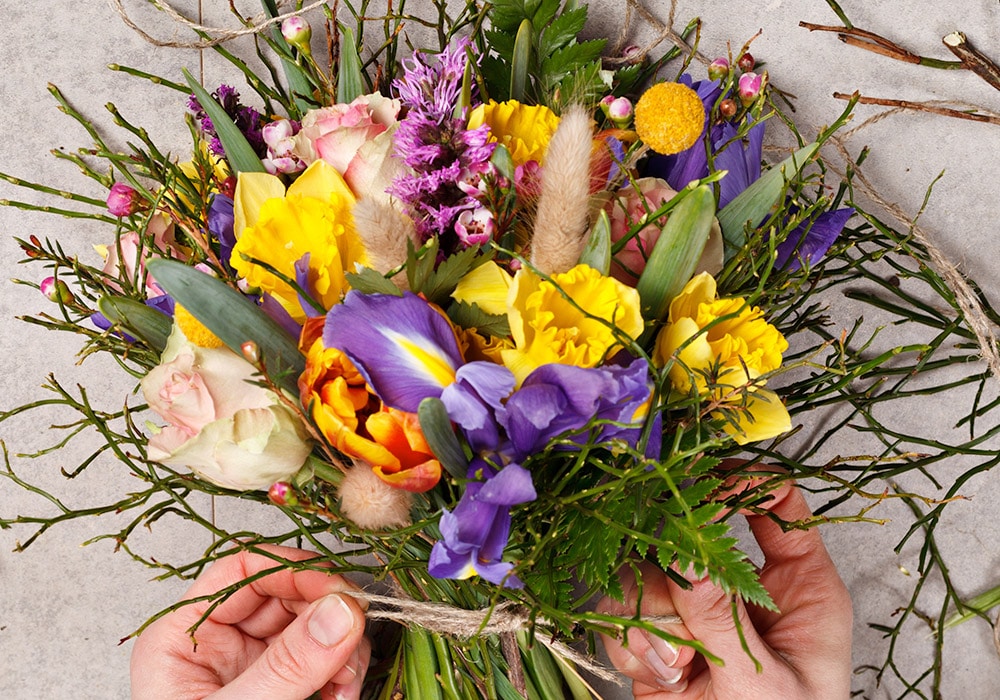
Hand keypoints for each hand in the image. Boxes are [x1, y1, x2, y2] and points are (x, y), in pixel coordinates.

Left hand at [131, 544, 369, 699]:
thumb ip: (287, 667)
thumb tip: (342, 612)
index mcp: (183, 638)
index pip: (242, 572)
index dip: (293, 571)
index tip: (339, 593)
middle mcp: (219, 643)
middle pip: (286, 595)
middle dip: (328, 616)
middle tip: (353, 640)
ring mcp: (253, 665)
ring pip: (314, 624)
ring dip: (342, 648)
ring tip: (345, 686)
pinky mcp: (283, 688)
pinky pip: (323, 659)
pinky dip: (343, 671)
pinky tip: (343, 695)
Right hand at [597, 481, 851, 698]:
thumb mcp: (764, 683)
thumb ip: (722, 620)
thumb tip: (687, 556)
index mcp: (798, 588)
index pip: (777, 507)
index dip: (746, 482)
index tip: (708, 478)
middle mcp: (742, 591)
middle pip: (692, 530)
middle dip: (674, 562)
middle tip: (673, 586)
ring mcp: (695, 613)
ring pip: (647, 568)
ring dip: (652, 613)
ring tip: (676, 660)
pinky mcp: (658, 638)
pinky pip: (623, 611)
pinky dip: (631, 641)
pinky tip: (660, 674)